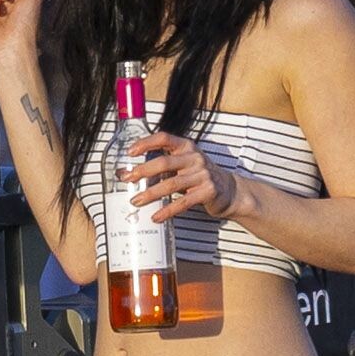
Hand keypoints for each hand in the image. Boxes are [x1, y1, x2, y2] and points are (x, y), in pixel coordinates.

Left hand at [122, 131, 240, 222]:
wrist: (230, 190)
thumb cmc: (199, 176)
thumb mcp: (181, 165)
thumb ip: (158, 167)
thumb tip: (124, 173)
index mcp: (186, 147)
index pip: (164, 138)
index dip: (146, 143)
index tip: (130, 152)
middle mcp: (195, 158)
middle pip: (164, 162)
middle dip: (143, 171)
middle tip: (127, 180)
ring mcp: (203, 175)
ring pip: (171, 184)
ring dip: (151, 194)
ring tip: (136, 201)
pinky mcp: (207, 192)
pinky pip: (183, 202)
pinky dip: (168, 210)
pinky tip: (156, 217)